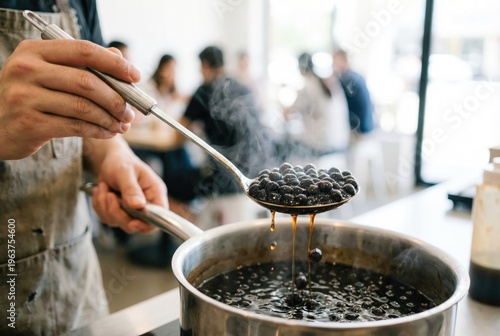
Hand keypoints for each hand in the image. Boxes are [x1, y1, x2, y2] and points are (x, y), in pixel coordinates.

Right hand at [0, 39, 139, 159]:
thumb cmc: (27, 97)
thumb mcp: (46, 73)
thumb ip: (80, 64)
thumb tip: (117, 57)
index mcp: (34, 51)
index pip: (83, 50)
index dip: (114, 63)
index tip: (135, 76)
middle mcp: (27, 69)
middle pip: (87, 81)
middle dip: (117, 98)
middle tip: (130, 111)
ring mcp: (26, 97)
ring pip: (84, 107)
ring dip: (110, 118)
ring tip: (122, 125)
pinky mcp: (30, 123)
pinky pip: (75, 126)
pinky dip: (98, 130)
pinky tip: (108, 133)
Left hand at [91, 147, 167, 233]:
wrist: (110, 160)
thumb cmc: (122, 162)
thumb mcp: (125, 171)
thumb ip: (131, 189)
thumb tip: (138, 206)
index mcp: (155, 193)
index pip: (159, 216)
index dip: (147, 224)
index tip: (133, 222)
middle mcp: (146, 204)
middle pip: (136, 225)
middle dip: (118, 213)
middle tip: (109, 195)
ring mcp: (132, 211)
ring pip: (118, 223)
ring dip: (105, 207)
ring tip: (103, 187)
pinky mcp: (119, 213)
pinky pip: (107, 219)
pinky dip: (100, 206)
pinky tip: (101, 191)